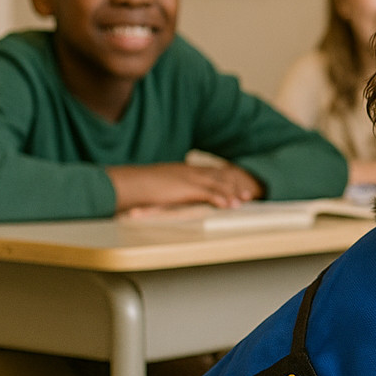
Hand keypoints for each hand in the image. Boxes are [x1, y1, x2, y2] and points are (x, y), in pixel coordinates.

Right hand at [108, 162, 264, 211]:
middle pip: (218, 176)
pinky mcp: (186, 187)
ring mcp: (189, 178)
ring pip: (218, 184)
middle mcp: (189, 171)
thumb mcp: (157, 185)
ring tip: (243, 201)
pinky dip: (221, 199)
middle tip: (247, 193)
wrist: (129, 183)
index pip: (209, 172)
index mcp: (182, 169)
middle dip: (234, 185)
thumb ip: (168, 188)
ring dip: (232, 193)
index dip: (224, 179)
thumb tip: (170, 195)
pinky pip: (209, 193)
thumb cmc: (137, 186)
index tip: (235, 185)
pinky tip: (229, 205)